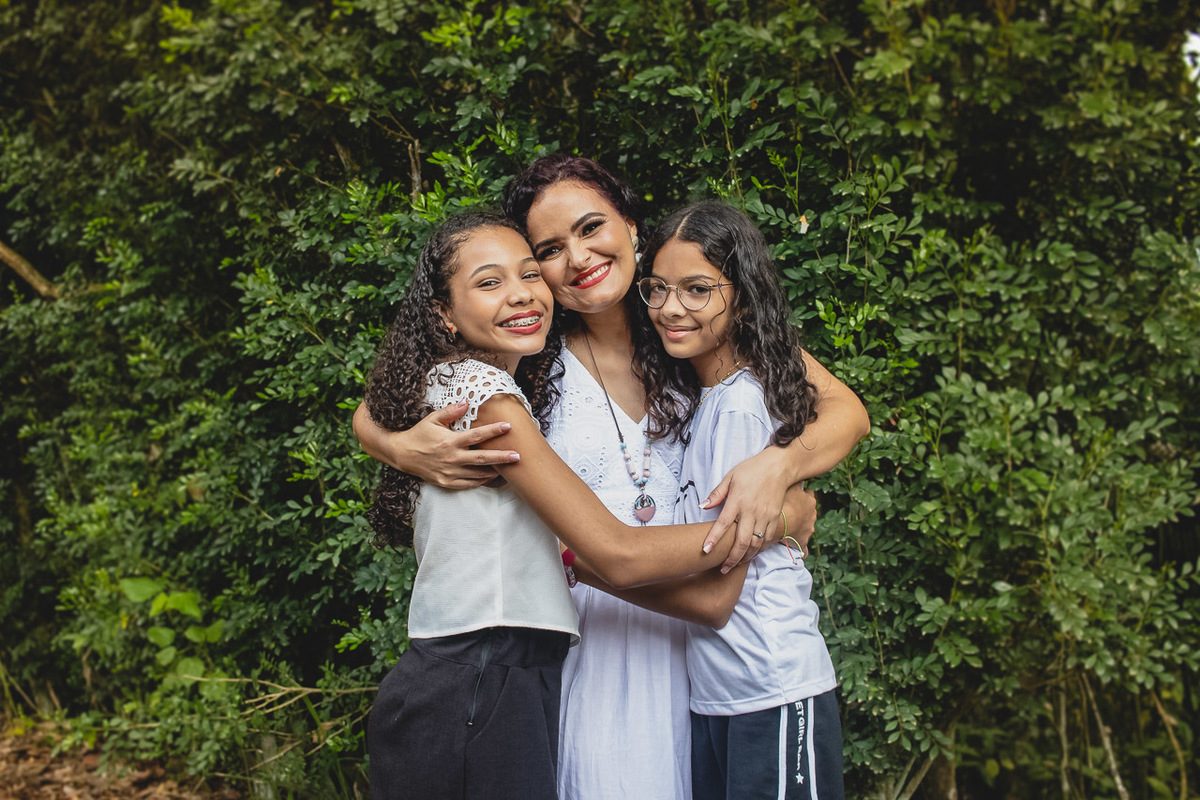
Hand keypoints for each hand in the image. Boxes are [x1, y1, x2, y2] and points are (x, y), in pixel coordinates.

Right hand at [354, 402, 519, 488]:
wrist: (402, 455)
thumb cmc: (419, 434)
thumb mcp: (432, 419)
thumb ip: (450, 411)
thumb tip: (467, 402)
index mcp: (450, 441)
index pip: (476, 436)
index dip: (493, 431)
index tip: (507, 427)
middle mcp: (451, 458)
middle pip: (482, 459)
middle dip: (502, 457)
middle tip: (517, 456)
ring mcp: (449, 472)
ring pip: (478, 474)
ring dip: (494, 471)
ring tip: (510, 468)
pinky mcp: (447, 482)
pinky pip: (468, 484)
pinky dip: (481, 481)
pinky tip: (491, 476)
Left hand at [700, 448, 791, 572]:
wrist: (779, 466)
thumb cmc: (752, 469)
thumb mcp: (730, 477)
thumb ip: (717, 494)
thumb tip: (703, 506)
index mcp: (738, 500)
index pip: (723, 524)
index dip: (714, 539)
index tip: (705, 550)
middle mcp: (752, 511)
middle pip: (742, 541)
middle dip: (732, 559)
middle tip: (723, 568)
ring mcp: (765, 516)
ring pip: (756, 544)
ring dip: (745, 557)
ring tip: (735, 564)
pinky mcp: (775, 518)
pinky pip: (767, 539)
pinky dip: (759, 550)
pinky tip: (751, 554)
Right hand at [781, 484, 816, 557]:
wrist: (777, 523)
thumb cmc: (781, 502)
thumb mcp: (786, 485)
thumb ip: (791, 478)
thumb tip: (792, 468)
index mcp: (809, 501)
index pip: (809, 494)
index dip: (802, 493)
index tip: (795, 494)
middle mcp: (812, 515)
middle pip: (809, 511)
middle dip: (801, 511)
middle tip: (789, 509)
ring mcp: (808, 529)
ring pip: (807, 528)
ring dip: (799, 527)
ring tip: (788, 526)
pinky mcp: (802, 543)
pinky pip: (804, 548)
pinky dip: (801, 548)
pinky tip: (796, 548)